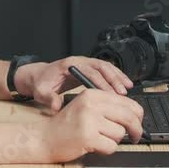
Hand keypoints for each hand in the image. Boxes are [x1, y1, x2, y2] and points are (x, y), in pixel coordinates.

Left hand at [14, 56, 133, 110]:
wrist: (40, 76)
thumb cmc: (41, 83)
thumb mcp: (41, 91)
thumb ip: (48, 98)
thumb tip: (56, 105)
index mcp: (69, 65)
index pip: (89, 72)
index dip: (101, 82)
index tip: (110, 94)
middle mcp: (79, 62)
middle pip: (101, 67)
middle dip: (113, 79)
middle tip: (123, 93)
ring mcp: (85, 63)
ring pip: (105, 67)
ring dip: (117, 76)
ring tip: (128, 88)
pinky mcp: (88, 68)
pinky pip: (105, 70)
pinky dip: (115, 76)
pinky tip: (124, 84)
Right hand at [42, 89, 145, 161]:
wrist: (44, 137)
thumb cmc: (66, 125)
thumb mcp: (86, 107)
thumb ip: (108, 108)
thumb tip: (134, 116)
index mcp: (93, 94)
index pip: (127, 102)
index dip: (137, 115)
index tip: (138, 123)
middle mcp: (91, 104)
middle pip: (129, 117)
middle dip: (136, 129)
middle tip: (136, 137)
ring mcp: (89, 121)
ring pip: (120, 133)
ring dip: (113, 140)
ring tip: (98, 139)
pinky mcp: (88, 137)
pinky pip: (111, 146)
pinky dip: (106, 150)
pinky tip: (94, 146)